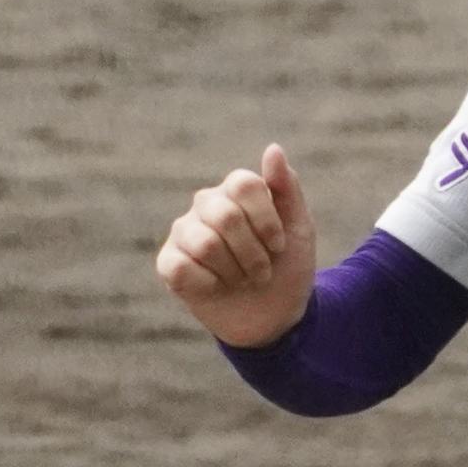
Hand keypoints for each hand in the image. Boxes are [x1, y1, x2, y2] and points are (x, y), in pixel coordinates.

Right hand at [157, 143, 322, 350]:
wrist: (274, 318)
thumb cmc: (286, 268)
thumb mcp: (299, 228)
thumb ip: (287, 188)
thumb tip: (273, 149)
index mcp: (236, 190)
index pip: (244, 184)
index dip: (266, 220)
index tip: (279, 245)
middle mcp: (205, 204)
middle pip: (225, 216)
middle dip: (253, 253)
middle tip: (262, 271)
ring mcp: (183, 232)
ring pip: (205, 243)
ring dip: (234, 272)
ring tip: (241, 280)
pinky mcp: (168, 263)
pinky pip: (181, 267)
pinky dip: (208, 284)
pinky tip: (216, 287)